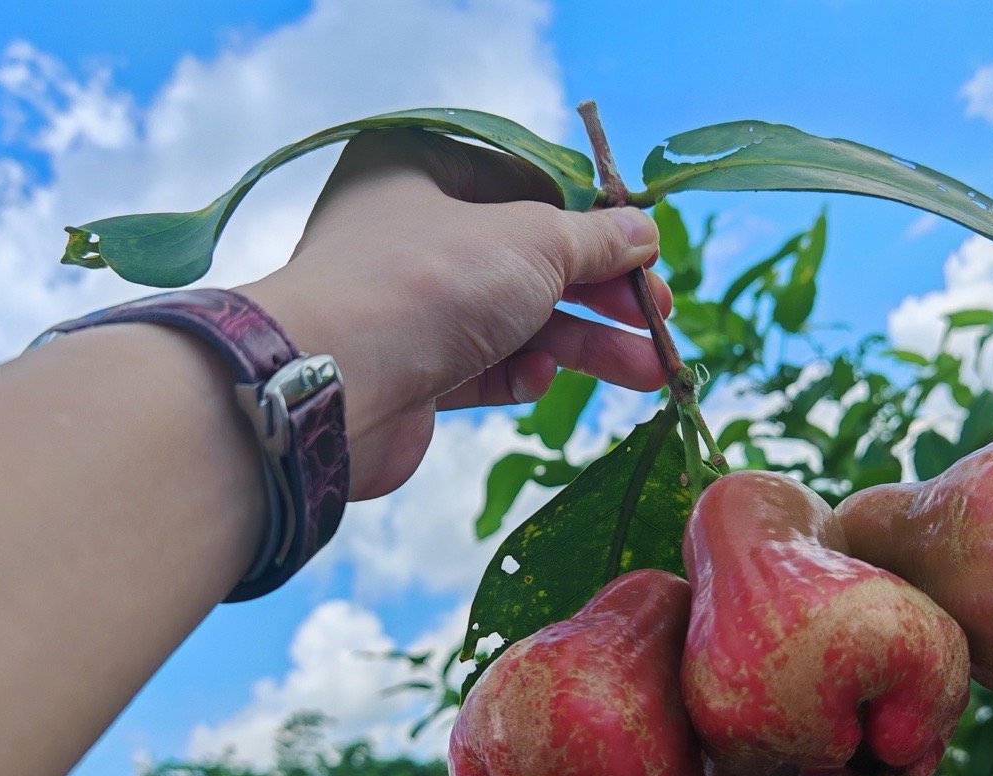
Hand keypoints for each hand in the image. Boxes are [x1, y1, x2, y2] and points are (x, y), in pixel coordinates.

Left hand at [238, 129, 670, 499]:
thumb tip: (645, 233)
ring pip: (515, 317)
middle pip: (529, 257)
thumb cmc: (428, 283)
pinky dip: (519, 372)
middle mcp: (410, 232)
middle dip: (602, 294)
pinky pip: (484, 364)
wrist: (332, 390)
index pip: (524, 182)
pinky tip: (538, 381)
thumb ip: (593, 240)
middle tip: (660, 318)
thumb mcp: (532, 242)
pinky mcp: (413, 370)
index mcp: (421, 169)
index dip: (590, 218)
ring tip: (652, 371)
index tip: (644, 249)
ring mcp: (410, 305)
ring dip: (583, 343)